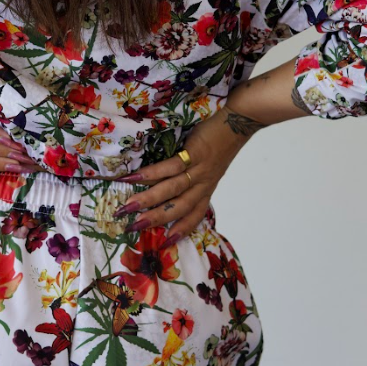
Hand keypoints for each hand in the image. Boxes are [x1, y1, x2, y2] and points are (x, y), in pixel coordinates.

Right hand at [115, 105, 265, 238]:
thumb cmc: (220, 142)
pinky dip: (151, 174)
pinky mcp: (195, 153)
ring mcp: (199, 170)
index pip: (195, 215)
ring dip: (148, 200)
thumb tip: (164, 184)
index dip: (181, 230)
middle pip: (179, 208)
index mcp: (206, 189)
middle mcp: (203, 184)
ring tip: (128, 207)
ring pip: (172, 190)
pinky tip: (133, 177)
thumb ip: (193, 178)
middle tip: (132, 227)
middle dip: (154, 219)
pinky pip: (171, 167)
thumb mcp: (211, 167)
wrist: (239, 122)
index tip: (164, 243)